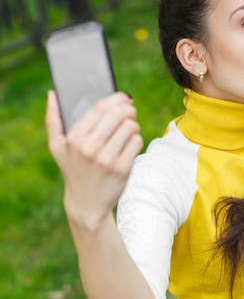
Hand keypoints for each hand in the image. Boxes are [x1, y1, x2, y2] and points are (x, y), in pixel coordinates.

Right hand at [46, 90, 142, 228]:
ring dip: (133, 125)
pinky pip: (136, 142)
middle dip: (128, 109)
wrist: (87, 204)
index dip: (116, 98)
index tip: (123, 97)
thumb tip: (52, 94)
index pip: (100, 108)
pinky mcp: (122, 169)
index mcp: (74, 138)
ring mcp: (107, 159)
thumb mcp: (57, 147)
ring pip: (130, 127)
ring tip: (129, 129)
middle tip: (130, 111)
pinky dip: (136, 139)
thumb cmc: (73, 170)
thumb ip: (53, 120)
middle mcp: (90, 148)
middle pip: (118, 114)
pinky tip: (130, 143)